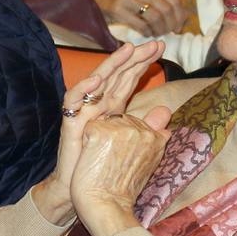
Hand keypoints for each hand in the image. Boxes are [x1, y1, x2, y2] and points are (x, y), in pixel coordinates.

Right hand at [32, 41, 162, 224]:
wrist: (84, 191)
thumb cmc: (107, 167)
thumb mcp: (132, 143)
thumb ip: (148, 126)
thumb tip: (166, 111)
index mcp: (112, 107)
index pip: (129, 78)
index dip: (143, 62)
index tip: (162, 48)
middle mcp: (98, 104)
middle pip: (116, 74)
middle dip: (134, 57)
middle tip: (154, 44)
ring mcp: (84, 112)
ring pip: (96, 81)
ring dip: (112, 64)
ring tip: (128, 50)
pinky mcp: (70, 124)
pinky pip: (73, 102)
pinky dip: (85, 89)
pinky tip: (99, 80)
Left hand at [70, 104, 172, 235]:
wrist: (107, 208)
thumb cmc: (124, 192)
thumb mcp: (149, 165)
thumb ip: (156, 143)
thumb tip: (166, 129)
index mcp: (156, 138)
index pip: (135, 124)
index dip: (124, 140)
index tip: (124, 159)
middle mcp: (142, 130)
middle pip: (119, 120)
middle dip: (112, 136)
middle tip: (112, 162)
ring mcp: (121, 129)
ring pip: (104, 123)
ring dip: (99, 138)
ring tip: (102, 161)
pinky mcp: (101, 132)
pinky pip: (89, 128)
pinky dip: (86, 142)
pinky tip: (91, 159)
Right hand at [89, 0, 186, 37]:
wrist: (89, 0)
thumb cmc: (119, 1)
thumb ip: (160, 1)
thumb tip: (184, 16)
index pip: (174, 0)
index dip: (180, 16)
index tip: (178, 27)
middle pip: (167, 9)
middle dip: (171, 25)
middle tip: (167, 33)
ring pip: (155, 17)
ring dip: (159, 30)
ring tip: (155, 33)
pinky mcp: (116, 9)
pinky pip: (141, 25)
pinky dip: (147, 33)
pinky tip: (145, 33)